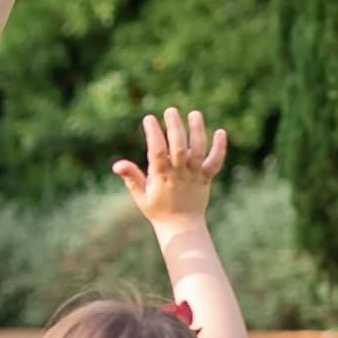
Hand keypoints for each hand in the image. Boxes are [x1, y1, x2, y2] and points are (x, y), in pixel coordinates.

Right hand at [113, 107, 227, 226]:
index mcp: (161, 178)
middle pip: (178, 147)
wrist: (181, 227)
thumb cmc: (157, 210)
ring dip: (197, 131)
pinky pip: (216, 161)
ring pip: (198, 150)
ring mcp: (194, 175)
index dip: (153, 134)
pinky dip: (220, 148)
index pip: (157, 152)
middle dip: (174, 127)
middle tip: (170, 110)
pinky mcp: (207, 177)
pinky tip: (220, 131)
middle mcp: (179, 174)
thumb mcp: (140, 195)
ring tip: (194, 114)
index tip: (149, 119)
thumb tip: (117, 164)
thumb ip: (131, 177)